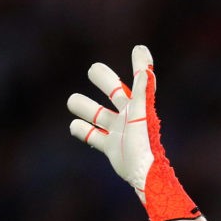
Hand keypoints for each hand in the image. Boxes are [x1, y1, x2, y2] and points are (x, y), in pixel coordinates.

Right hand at [67, 46, 199, 220]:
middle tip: (94, 73)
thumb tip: (142, 53)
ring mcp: (115, 129)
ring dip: (81, 105)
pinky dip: (79, 128)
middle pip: (107, 87)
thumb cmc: (143, 138)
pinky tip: (78, 127)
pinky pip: (87, 133)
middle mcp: (125, 114)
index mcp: (135, 102)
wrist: (141, 171)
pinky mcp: (107, 145)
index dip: (135, 64)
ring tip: (76, 104)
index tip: (137, 50)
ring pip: (92, 110)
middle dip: (100, 78)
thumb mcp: (140, 107)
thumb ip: (141, 82)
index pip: (133, 77)